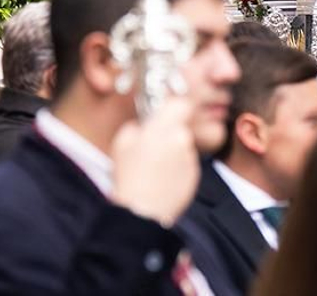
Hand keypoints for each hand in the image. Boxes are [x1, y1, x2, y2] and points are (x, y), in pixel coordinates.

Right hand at [109, 95, 198, 226]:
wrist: (142, 211)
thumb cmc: (129, 177)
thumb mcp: (122, 143)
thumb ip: (136, 127)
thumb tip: (143, 127)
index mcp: (165, 128)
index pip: (180, 105)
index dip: (173, 110)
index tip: (166, 116)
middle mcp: (182, 140)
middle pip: (180, 129)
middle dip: (169, 137)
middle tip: (152, 150)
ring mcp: (190, 159)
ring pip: (183, 149)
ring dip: (173, 154)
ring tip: (154, 171)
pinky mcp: (195, 176)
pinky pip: (186, 166)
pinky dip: (177, 170)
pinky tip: (162, 181)